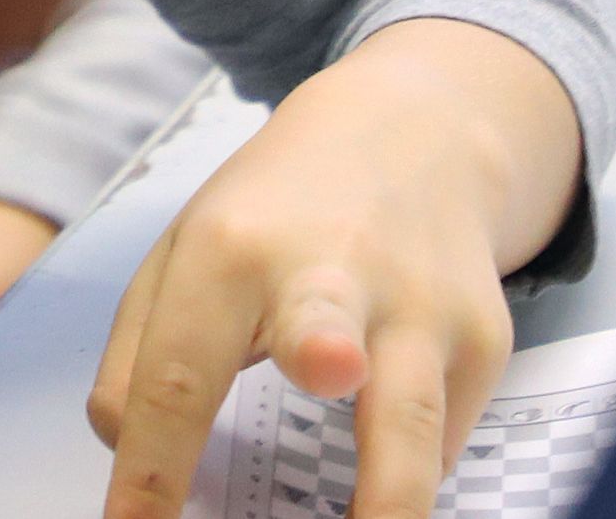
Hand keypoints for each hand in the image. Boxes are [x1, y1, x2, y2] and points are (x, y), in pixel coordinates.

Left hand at [90, 22, 581, 518]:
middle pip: (320, 331)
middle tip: (324, 372)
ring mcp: (420, 304)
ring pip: (411, 420)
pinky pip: (437, 443)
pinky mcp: (485, 338)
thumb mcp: (186, 250)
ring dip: (393, 502)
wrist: (415, 133)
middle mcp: (332, 268)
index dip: (151, 468)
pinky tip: (388, 483)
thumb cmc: (275, 214)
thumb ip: (140, 353)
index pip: (178, 375)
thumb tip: (129, 455)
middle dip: (323, 358)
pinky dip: (405, 481)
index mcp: (231, 248)